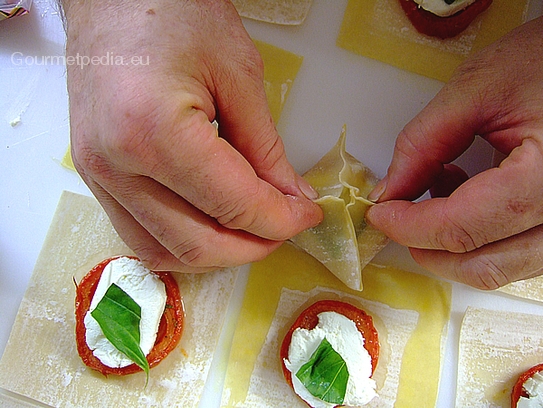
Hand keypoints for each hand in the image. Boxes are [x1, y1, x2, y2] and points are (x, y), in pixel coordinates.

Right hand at [62, 0, 321, 271]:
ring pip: (163, 252)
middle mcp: (115, 165)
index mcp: (154, 132)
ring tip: (251, 230)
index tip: (307, 214)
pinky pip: (139, 235)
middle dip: (253, 246)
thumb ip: (266, 148)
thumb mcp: (238, 75)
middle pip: (197, 244)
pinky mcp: (93, 178)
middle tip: (285, 226)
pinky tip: (209, 225)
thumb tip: (290, 197)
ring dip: (216, 252)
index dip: (281, 219)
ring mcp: (96, 176)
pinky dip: (181, 242)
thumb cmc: (173, 13)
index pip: (233, 205)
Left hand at [366, 16, 542, 289]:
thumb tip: (389, 192)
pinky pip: (518, 250)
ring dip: (453, 244)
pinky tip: (464, 192)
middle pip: (484, 265)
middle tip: (396, 214)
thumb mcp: (478, 89)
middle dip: (427, 247)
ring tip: (435, 190)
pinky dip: (480, 236)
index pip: (462, 227)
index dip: (409, 226)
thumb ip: (424, 143)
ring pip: (501, 266)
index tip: (379, 212)